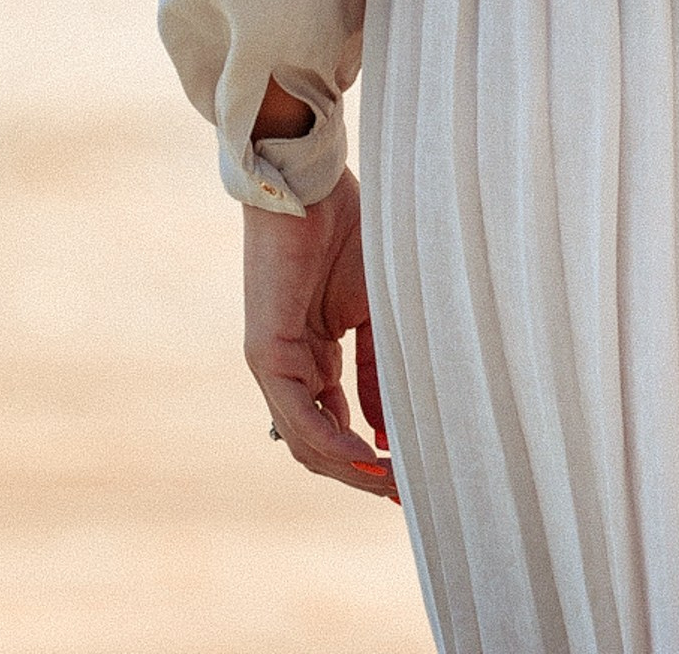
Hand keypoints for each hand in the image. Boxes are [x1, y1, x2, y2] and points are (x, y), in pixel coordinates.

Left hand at [243, 170, 399, 501]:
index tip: (412, 477)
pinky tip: (367, 457)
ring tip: (393, 484)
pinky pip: (298, 414)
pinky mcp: (267, 351)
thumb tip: (388, 433)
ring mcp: (275, 365)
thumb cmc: (348, 230)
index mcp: (315, 358)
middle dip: (364, 477)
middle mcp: (291, 369)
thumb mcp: (375, 310)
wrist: (310, 182)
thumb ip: (378, 369)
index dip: (373, 459)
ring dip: (350, 470)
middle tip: (407, 495)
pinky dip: (332, 442)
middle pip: (321, 447)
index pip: (338, 427)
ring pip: (307, 441)